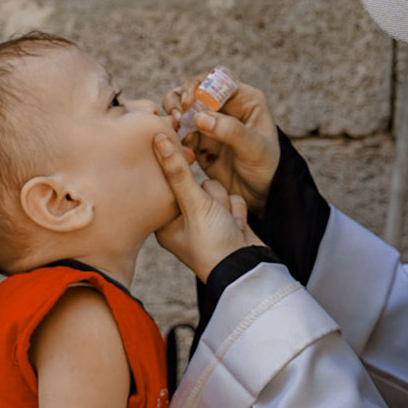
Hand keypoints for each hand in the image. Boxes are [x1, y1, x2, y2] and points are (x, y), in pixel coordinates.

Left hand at [153, 132, 259, 279]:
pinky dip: (236, 210)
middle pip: (194, 183)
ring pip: (215, 187)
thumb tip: (158, 137)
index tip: (184, 157)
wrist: (249, 269)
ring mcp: (205, 221)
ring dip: (225, 201)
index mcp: (164, 222)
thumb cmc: (214, 243)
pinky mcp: (225, 220)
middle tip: (211, 210)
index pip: (166, 183)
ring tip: (227, 223)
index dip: (177, 170)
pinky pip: (230, 198)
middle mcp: (182, 221)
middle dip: (210, 195)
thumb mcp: (195, 204)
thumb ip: (178, 170)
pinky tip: (237, 227)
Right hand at [162, 73, 280, 212]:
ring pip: (182, 107)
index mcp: (244, 99)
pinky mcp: (198, 140)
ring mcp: (210, 122)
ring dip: (174, 115)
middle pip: (194, 89)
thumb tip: (200, 116)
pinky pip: (179, 131)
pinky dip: (175, 136)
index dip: (200, 86)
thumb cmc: (266, 167)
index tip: (190, 103)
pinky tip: (182, 149)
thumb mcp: (255, 149)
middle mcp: (225, 106)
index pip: (217, 79)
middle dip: (180, 99)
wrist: (260, 194)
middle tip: (177, 116)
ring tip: (175, 128)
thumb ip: (231, 131)